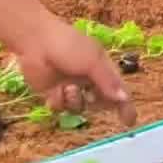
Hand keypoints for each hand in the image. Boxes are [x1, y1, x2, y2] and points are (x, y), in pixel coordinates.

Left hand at [11, 17, 136, 127]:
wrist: (34, 41)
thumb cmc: (68, 45)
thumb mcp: (92, 60)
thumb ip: (108, 81)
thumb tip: (124, 99)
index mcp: (102, 68)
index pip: (118, 90)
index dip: (124, 105)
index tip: (129, 122)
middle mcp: (88, 79)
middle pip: (100, 103)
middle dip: (96, 102)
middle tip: (90, 95)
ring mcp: (70, 87)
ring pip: (80, 107)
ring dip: (75, 100)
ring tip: (67, 87)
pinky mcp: (53, 93)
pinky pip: (61, 108)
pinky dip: (58, 100)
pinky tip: (53, 89)